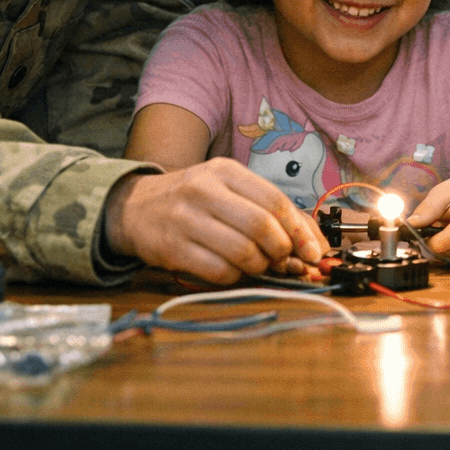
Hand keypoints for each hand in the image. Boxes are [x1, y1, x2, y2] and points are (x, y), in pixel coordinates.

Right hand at [104, 160, 327, 283]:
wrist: (134, 208)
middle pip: (261, 227)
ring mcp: (185, 220)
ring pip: (243, 253)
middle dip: (282, 251)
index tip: (315, 251)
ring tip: (258, 265)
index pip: (275, 200)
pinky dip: (235, 277)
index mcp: (225, 171)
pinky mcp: (172, 249)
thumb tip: (313, 242)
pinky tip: (233, 271)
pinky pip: (219, 271)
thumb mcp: (229, 190)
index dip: (300, 230)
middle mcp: (204, 190)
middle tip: (285, 261)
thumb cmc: (193, 200)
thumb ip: (269, 210)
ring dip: (260, 267)